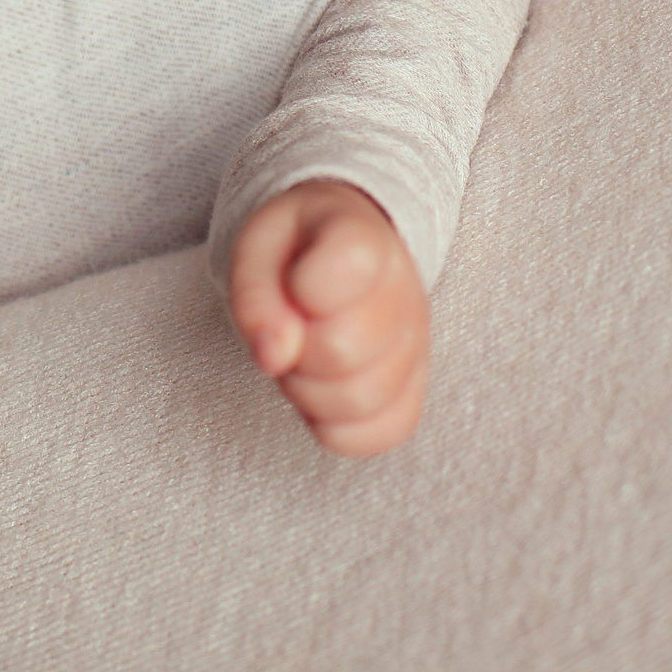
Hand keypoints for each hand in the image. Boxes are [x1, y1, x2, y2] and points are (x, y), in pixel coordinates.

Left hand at [229, 179, 427, 456]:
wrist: (337, 256)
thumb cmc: (293, 253)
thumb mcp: (256, 248)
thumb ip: (255, 295)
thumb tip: (273, 356)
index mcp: (363, 239)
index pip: (347, 266)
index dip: (305, 286)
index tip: (295, 280)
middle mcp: (403, 291)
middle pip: (342, 348)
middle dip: (294, 346)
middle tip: (290, 325)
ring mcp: (416, 345)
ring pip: (358, 399)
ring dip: (307, 388)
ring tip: (304, 354)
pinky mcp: (413, 391)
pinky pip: (379, 433)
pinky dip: (335, 424)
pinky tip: (323, 387)